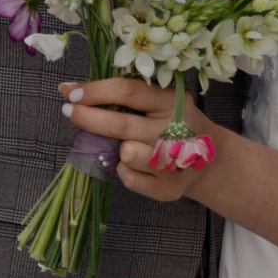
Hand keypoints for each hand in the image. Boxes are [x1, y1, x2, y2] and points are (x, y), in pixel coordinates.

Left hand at [61, 76, 221, 202]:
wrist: (209, 160)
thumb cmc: (171, 123)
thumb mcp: (158, 101)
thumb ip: (122, 96)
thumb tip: (68, 89)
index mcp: (173, 102)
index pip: (129, 91)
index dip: (96, 91)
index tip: (71, 92)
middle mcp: (178, 130)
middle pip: (121, 124)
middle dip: (88, 118)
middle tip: (69, 111)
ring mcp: (175, 162)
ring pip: (126, 154)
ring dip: (116, 149)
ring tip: (124, 145)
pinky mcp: (169, 188)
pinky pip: (128, 178)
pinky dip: (124, 170)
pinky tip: (135, 165)